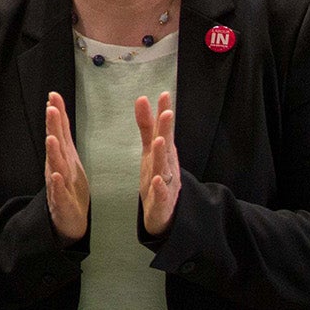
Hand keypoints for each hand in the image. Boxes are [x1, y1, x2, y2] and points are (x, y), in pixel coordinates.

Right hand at [43, 91, 89, 243]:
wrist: (67, 219)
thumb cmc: (67, 184)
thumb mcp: (68, 154)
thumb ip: (62, 131)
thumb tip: (55, 105)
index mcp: (62, 155)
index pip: (59, 130)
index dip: (57, 113)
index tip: (54, 96)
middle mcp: (57, 166)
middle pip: (55, 144)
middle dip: (53, 127)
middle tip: (51, 109)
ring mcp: (58, 184)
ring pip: (55, 166)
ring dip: (52, 152)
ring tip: (51, 139)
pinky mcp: (61, 202)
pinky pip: (58, 193)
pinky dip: (56, 185)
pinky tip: (55, 176)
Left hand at [135, 92, 182, 233]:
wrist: (165, 214)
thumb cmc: (158, 177)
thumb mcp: (150, 150)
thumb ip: (146, 126)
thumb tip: (142, 98)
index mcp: (164, 153)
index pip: (164, 130)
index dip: (164, 113)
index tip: (164, 94)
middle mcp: (167, 166)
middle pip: (166, 146)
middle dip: (167, 130)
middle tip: (167, 112)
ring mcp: (166, 185)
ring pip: (164, 168)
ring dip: (162, 155)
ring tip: (160, 141)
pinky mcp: (161, 203)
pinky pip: (161, 196)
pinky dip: (160, 189)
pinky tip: (157, 181)